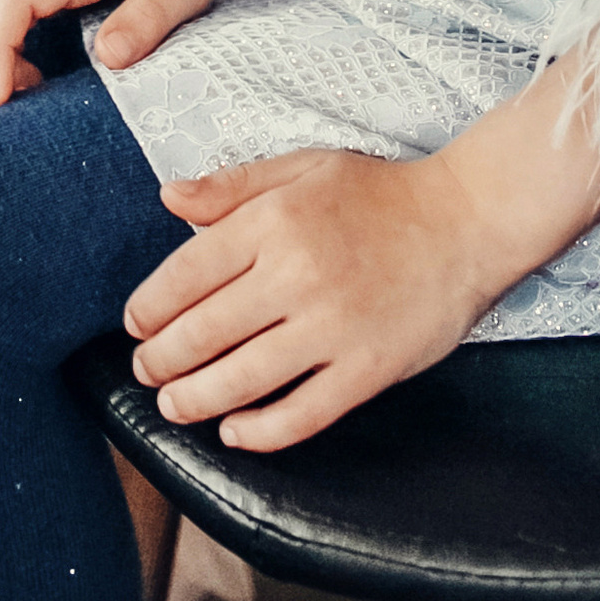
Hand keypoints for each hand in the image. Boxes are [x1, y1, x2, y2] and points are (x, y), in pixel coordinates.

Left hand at [123, 146, 500, 449]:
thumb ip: (232, 187)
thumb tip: (168, 198)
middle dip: (163, 359)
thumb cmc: (378, 193)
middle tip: (145, 371)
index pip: (188, 272)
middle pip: (206, 331)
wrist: (465, 222)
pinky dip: (261, 432)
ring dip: (197, 399)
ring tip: (173, 406)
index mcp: (275, 222)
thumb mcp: (302, 168)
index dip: (151, 305)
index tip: (134, 323)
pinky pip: (302, 413)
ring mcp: (333, 328)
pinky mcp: (367, 370)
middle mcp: (297, 275)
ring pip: (244, 379)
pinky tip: (235, 433)